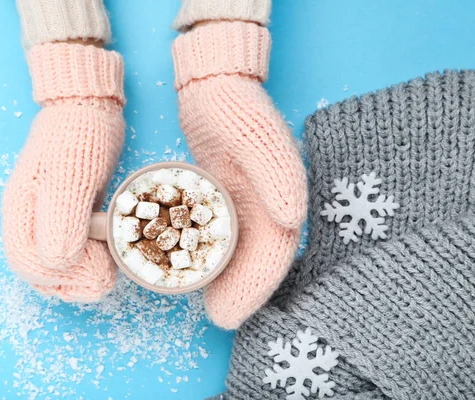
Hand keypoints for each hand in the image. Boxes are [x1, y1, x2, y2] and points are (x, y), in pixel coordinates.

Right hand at [2, 43, 124, 301]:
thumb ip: (62, 221)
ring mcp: (48, 215)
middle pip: (40, 269)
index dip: (61, 279)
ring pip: (57, 261)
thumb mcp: (71, 177)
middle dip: (73, 283)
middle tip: (107, 281)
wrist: (89, 106)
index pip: (28, 263)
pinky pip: (72, 246)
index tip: (97, 275)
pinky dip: (89, 258)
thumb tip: (57, 266)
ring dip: (81, 275)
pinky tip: (110, 257)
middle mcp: (30, 218)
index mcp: (22, 211)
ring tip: (110, 273)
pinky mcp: (68, 211)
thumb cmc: (78, 137)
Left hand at [173, 22, 306, 328]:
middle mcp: (269, 202)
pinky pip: (227, 236)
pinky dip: (217, 258)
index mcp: (282, 193)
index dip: (257, 285)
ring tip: (210, 307)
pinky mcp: (228, 198)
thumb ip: (276, 171)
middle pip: (261, 257)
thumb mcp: (253, 134)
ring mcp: (249, 201)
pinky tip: (198, 271)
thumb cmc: (234, 107)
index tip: (231, 314)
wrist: (214, 87)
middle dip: (244, 292)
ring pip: (245, 251)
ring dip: (231, 281)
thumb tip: (292, 218)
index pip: (275, 249)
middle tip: (219, 319)